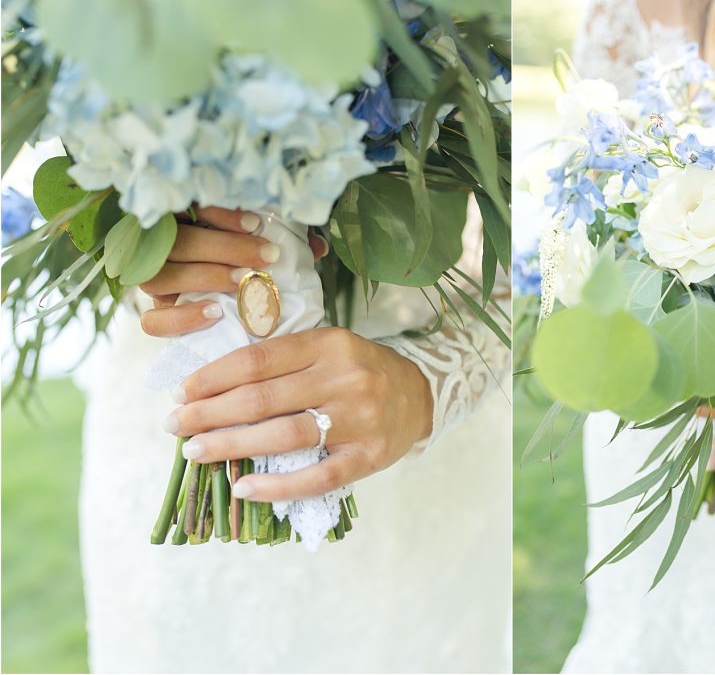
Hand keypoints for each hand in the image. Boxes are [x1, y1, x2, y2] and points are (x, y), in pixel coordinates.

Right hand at [138, 206, 329, 337]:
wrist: (231, 311)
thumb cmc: (248, 264)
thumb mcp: (265, 245)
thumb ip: (286, 241)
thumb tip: (317, 246)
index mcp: (181, 221)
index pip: (185, 207)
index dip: (217, 213)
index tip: (256, 223)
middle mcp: (159, 249)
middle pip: (175, 241)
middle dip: (224, 247)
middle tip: (266, 256)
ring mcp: (154, 282)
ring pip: (159, 276)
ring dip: (205, 276)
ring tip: (244, 281)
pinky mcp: (154, 316)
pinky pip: (153, 321)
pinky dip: (182, 318)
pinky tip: (214, 311)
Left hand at [164, 328, 433, 500]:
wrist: (420, 396)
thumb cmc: (360, 372)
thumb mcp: (328, 349)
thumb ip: (283, 362)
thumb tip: (212, 387)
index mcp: (330, 344)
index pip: (257, 360)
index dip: (212, 377)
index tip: (180, 392)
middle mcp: (345, 379)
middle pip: (261, 399)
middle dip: (208, 413)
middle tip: (176, 425)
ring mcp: (358, 420)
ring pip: (281, 437)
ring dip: (230, 445)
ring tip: (196, 451)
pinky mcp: (367, 457)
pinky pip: (315, 477)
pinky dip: (275, 487)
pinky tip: (242, 488)